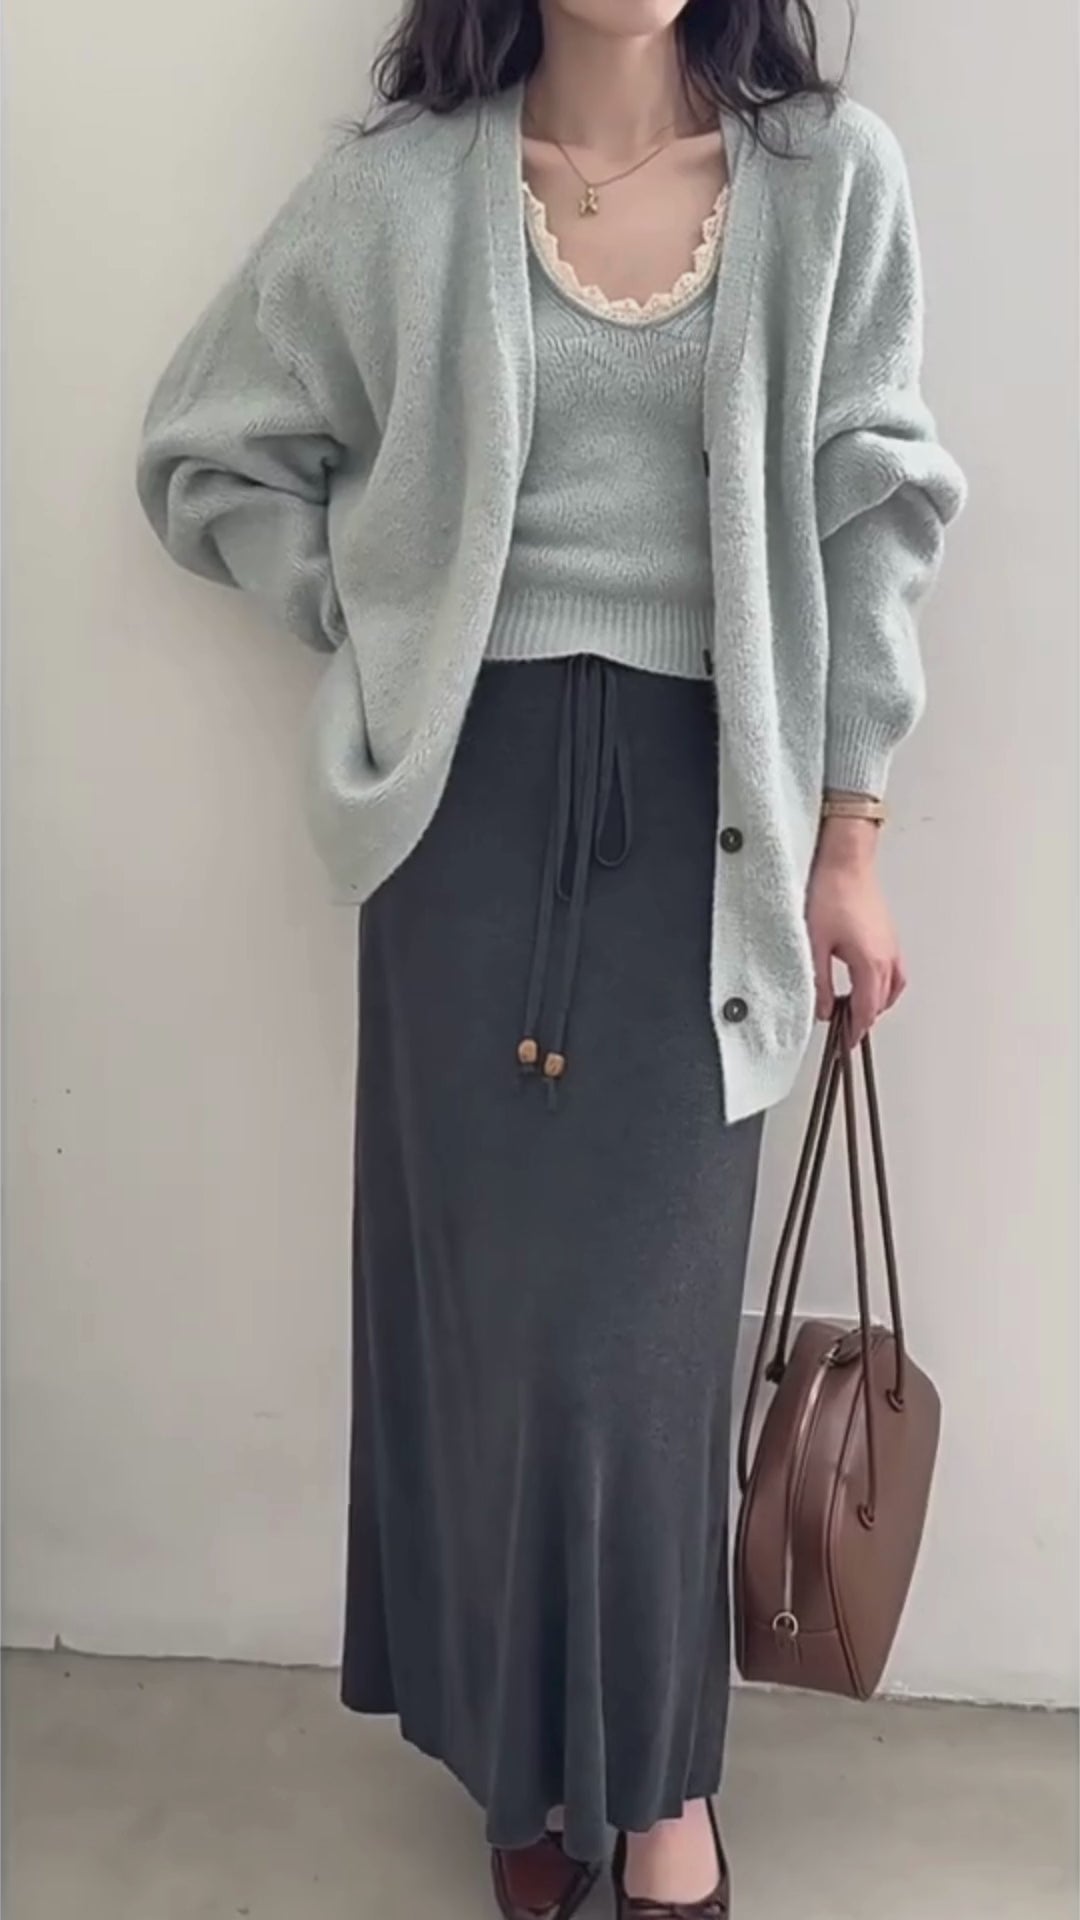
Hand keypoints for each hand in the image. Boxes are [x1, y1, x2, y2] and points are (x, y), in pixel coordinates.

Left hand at [806, 818, 905, 1045]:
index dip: (856, 1030)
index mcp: (871, 962)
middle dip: (866, 1018)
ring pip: (893, 985)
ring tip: (856, 1007)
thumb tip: (823, 1009)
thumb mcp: (814, 944)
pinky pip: (893, 968)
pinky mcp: (888, 932)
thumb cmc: (831, 893)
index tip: (847, 1042)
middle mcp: (887, 955)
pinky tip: (867, 978)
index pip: (867, 1010)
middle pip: (882, 1001)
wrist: (845, 859)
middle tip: (847, 1028)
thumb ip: (820, 982)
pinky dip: (883, 982)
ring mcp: (891, 943)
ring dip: (877, 1001)